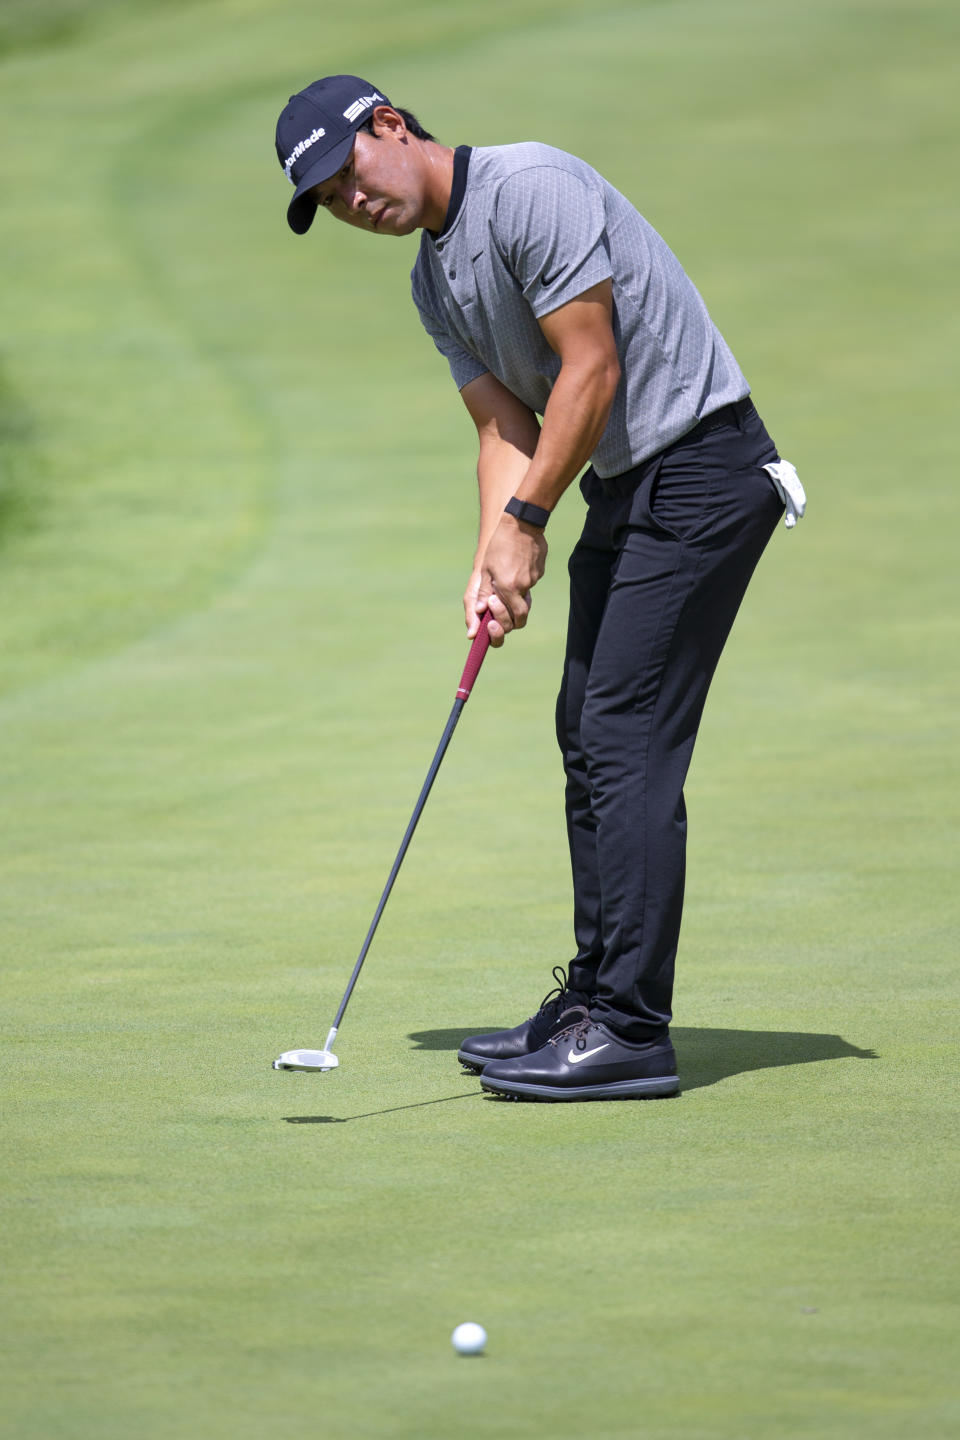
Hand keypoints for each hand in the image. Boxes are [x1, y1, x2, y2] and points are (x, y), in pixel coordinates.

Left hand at [475, 514, 547, 646]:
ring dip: (514, 593)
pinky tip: (515, 564)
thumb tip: (481, 610)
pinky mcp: (539, 570)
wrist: (522, 522)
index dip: (504, 622)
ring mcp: (534, 578)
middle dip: (511, 616)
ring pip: (524, 595)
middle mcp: (523, 586)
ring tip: (505, 574)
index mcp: (509, 587)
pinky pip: (530, 581)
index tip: (492, 618)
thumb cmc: (499, 544)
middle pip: (522, 614)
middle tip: (498, 607)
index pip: (514, 618)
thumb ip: (485, 590)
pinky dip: (521, 579)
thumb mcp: (487, 568)